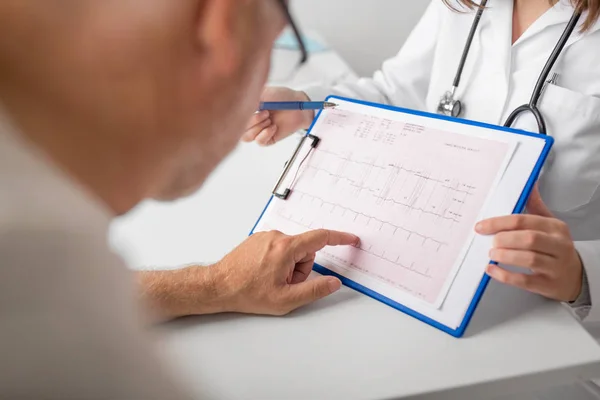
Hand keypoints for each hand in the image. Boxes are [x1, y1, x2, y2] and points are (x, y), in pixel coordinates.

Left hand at [210, 229, 358, 314]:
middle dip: (301, 268)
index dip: (339, 238)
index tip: (351, 239)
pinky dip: (277, 262)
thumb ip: (314, 289)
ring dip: (288, 267)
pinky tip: (262, 273)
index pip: (320, 238)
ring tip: (270, 280)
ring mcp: (265, 237)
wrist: (218, 287)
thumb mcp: (286, 299)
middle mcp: (276, 237)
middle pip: (304, 250)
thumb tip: (334, 282)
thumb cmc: (247, 293)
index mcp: (285, 248)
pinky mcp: (257, 240)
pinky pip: (278, 249)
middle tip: (284, 284)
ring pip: (291, 251)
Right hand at [242, 87, 314, 145]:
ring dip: (258, 127)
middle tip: (266, 113)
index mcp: (248, 108)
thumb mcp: (264, 92)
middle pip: (239, 129)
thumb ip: (250, 99)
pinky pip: (260, 142)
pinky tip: (273, 127)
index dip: (240, 114)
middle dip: (252, 121)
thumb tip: (240, 106)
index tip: (252, 108)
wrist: (299, 106)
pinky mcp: (268, 138)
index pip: (234, 116)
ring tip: (269, 119)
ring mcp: (260, 129)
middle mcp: (252, 120)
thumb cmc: (284, 97)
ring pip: (247, 137)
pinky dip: (265, 134)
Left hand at [475, 186, 582, 301]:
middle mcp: (558, 245)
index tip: (481, 227)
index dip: (499, 223)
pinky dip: (505, 275)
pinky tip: (492, 270)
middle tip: (491, 242)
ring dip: (505, 256)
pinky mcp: (549, 285)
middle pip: (529, 238)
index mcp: (555, 227)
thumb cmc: (555, 247)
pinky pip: (525, 281)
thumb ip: (535, 206)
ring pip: (530, 259)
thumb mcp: (549, 225)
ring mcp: (555, 266)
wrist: (576, 276)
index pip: (524, 221)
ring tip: (492, 255)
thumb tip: (529, 184)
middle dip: (504, 239)